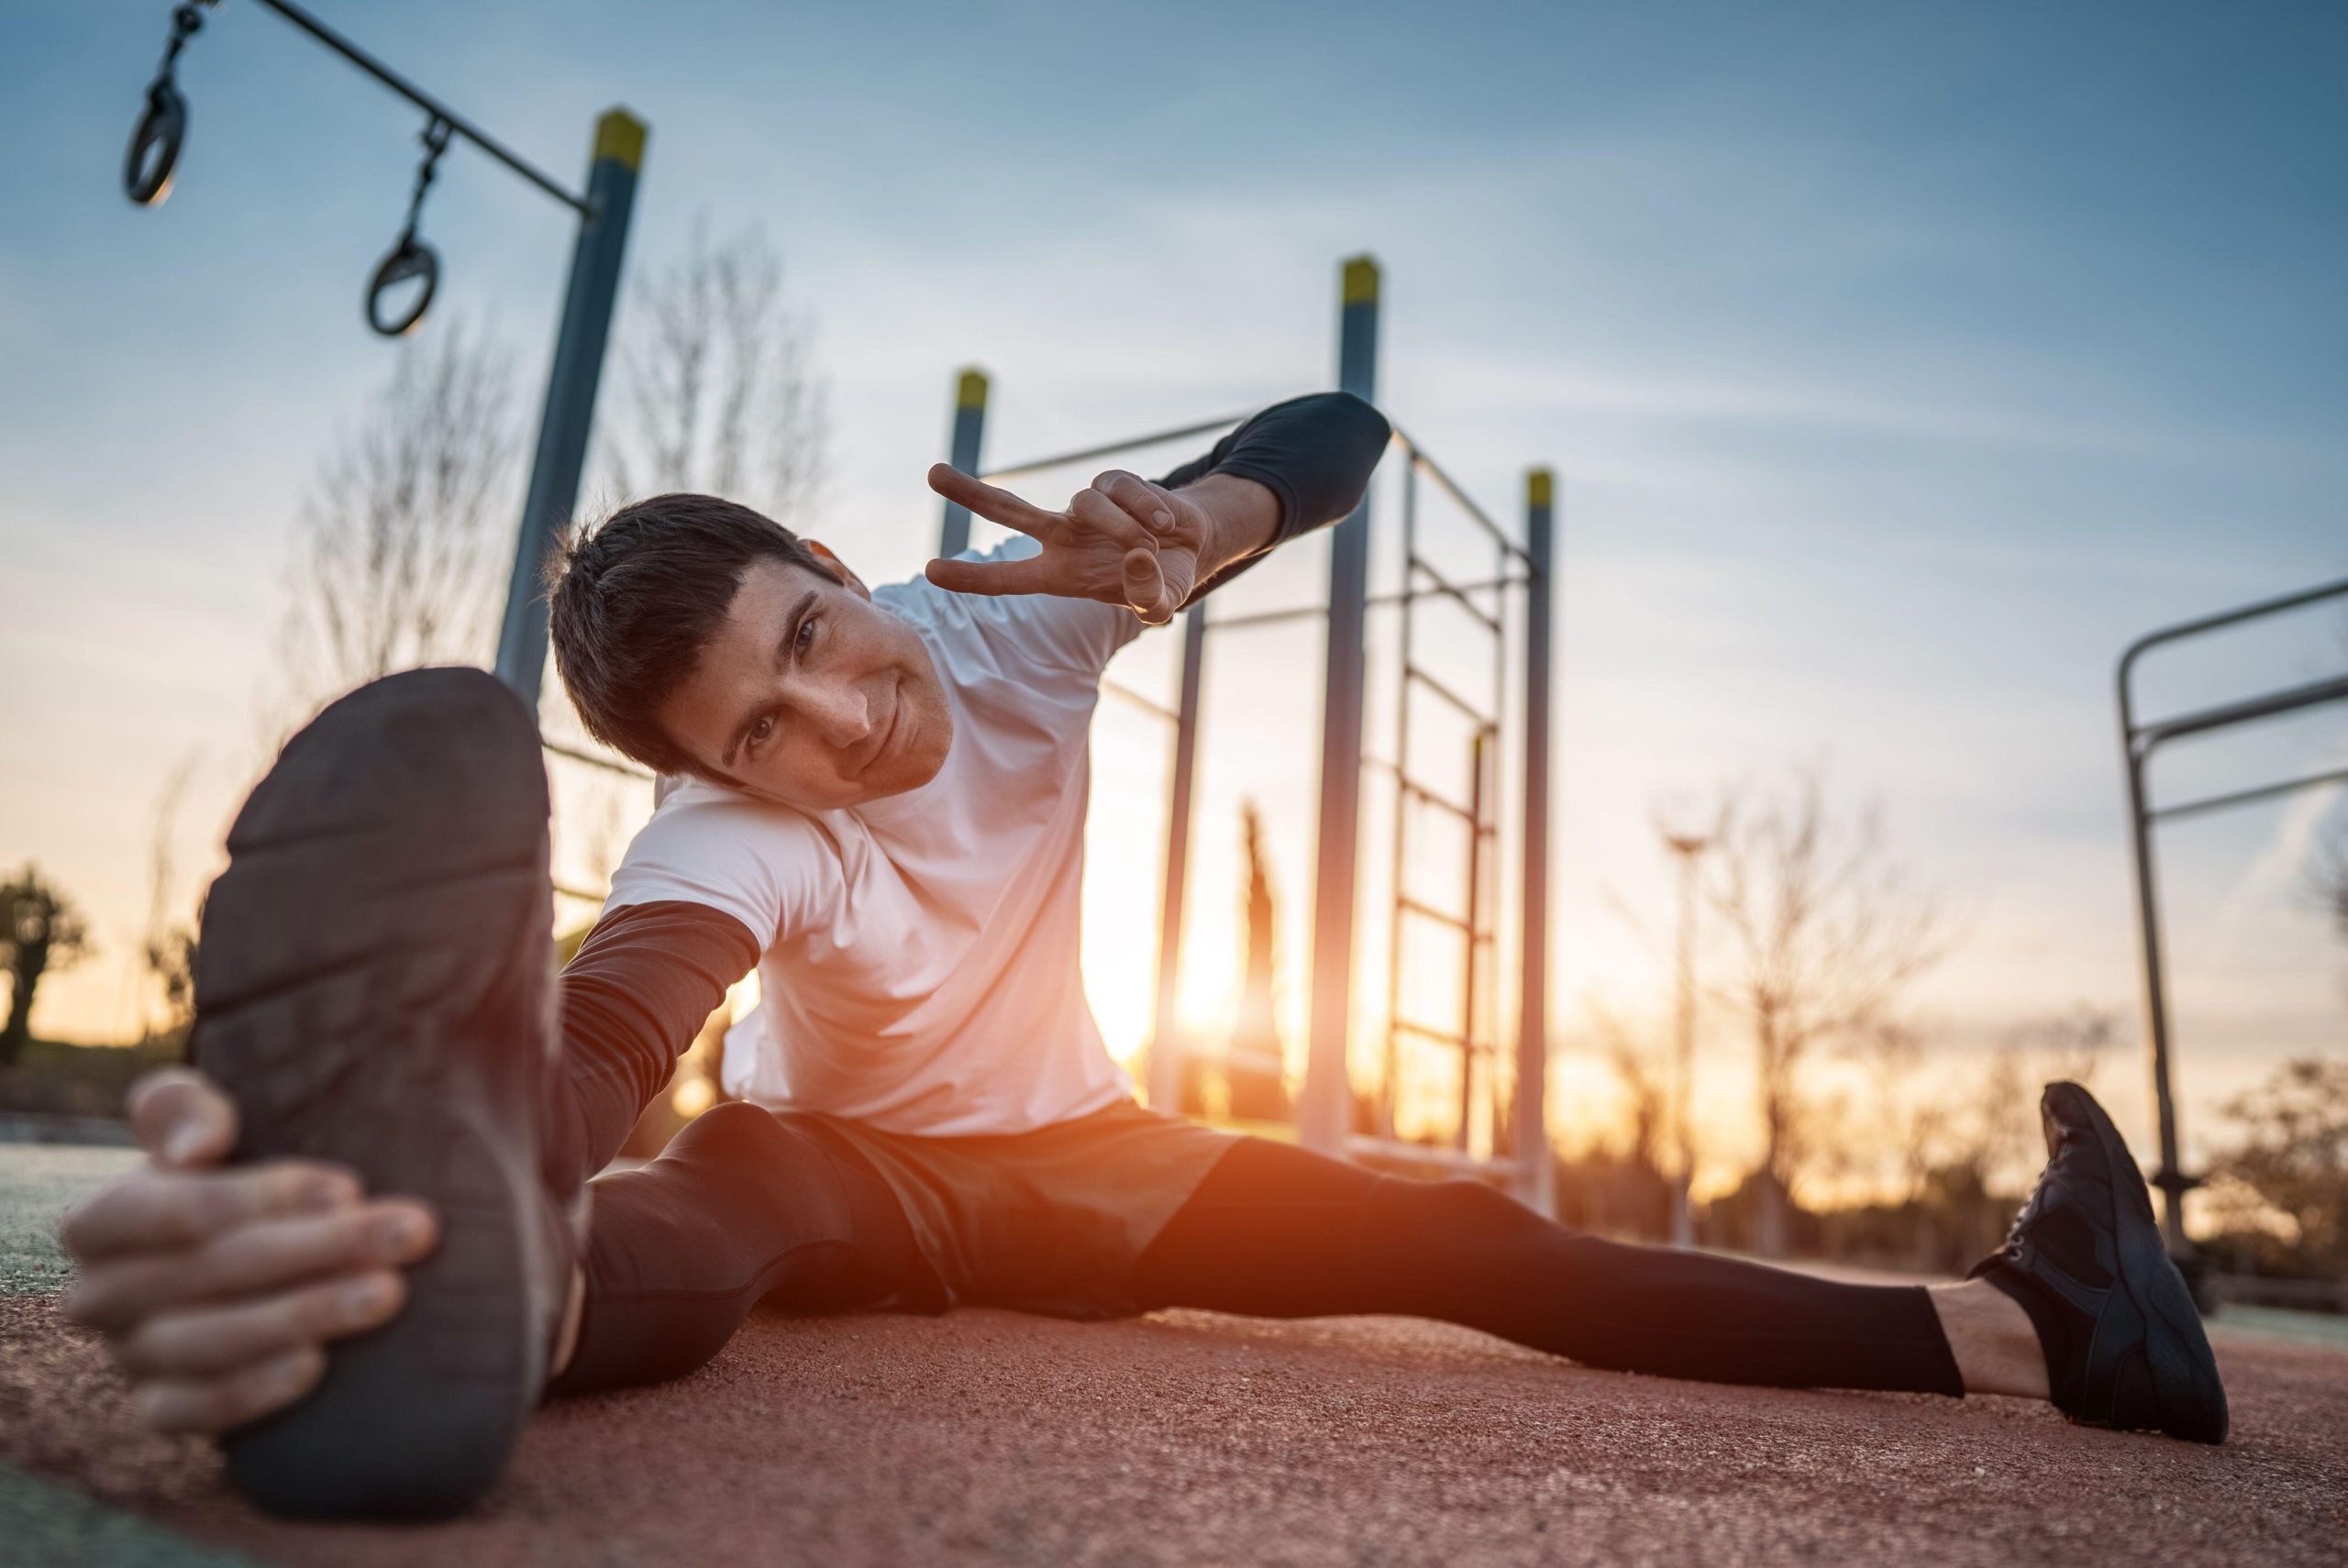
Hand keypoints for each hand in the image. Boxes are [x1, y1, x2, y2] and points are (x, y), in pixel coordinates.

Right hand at [57, 1067, 438, 1435]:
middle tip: (410, 1233)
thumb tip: (197, 1147)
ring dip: (304, 1314)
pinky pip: (194, 1411)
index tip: (349, 1187)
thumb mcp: (204, 1127)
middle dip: (319, 1249)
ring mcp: (128, 1357)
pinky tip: (315, 1366)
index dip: (262, 1197)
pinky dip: (252, 1390)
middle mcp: (99, 1295)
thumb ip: (182, 1111)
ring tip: (387, 1293)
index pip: (172, 1209)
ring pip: (209, 1341)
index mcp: (98, 1222)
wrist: (243, 1261)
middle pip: (210, 1271)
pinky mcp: (158, 1409)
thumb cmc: (230, 1178)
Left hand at [924, 465, 1215, 625]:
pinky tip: (1164, 525)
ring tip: (1150, 545)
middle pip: (1008, 510)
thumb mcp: (1159, 604)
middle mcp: (1063, 537)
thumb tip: (1136, 557)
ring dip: (1123, 527)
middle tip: (931, 474)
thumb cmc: (1162, 581)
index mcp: (1060, 574)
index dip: (971, 576)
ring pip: (1088, 504)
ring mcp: (1085, 508)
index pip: (1007, 578)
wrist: (1190, 548)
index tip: (930, 571)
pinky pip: (1122, 489)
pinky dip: (1145, 508)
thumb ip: (1149, 597)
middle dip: (971, 492)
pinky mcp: (1113, 482)